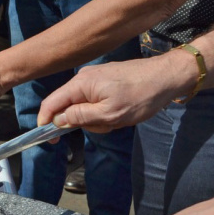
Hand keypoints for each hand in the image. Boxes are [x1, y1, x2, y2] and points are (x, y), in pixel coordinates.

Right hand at [36, 56, 185, 132]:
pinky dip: (103, 110)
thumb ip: (80, 117)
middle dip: (82, 121)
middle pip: (68, 106)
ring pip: (83, 105)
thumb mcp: (109, 114)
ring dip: (97, 118)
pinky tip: (120, 111)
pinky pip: (94, 100)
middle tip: (106, 126)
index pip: (51, 103)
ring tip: (118, 118)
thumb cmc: (141, 96)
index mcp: (81, 84)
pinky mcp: (106, 79)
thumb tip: (58, 119)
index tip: (48, 138)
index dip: (45, 121)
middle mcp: (83, 78)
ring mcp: (95, 77)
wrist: (168, 76)